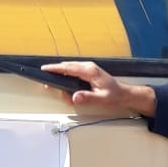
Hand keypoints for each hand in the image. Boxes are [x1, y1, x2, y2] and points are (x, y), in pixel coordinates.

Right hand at [41, 61, 155, 118]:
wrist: (123, 94)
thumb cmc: (114, 95)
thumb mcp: (101, 99)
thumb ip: (87, 98)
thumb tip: (75, 96)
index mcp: (90, 71)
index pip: (69, 68)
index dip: (55, 68)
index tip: (45, 69)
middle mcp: (88, 67)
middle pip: (67, 67)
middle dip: (56, 75)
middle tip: (48, 85)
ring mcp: (88, 68)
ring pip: (69, 69)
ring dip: (63, 80)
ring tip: (65, 95)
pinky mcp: (88, 72)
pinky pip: (73, 72)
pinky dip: (67, 79)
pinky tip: (68, 90)